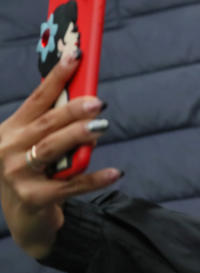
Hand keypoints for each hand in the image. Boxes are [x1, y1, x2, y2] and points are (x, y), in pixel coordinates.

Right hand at [0, 50, 120, 257]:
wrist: (25, 217)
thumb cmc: (37, 172)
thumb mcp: (40, 145)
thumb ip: (58, 126)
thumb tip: (91, 104)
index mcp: (11, 129)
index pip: (38, 98)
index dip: (57, 76)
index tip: (76, 55)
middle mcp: (8, 149)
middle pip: (46, 124)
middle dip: (72, 110)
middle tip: (97, 102)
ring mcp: (17, 175)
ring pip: (52, 149)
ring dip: (78, 137)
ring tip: (102, 128)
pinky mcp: (33, 198)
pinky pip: (69, 186)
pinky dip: (94, 178)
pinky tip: (116, 172)